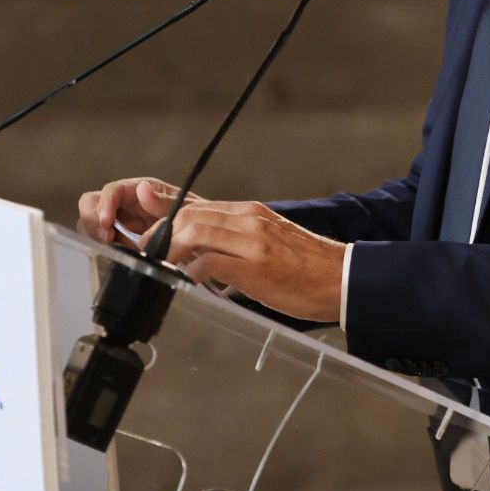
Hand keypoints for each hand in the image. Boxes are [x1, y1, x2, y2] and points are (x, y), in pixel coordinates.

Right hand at [77, 176, 194, 247]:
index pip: (112, 190)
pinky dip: (109, 249)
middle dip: (92, 220)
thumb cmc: (196, 218)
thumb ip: (163, 201)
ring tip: (119, 247)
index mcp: (139, 190)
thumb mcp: (185, 208)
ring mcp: (121, 221)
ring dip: (98, 236)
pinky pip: (103, 242)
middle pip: (91, 203)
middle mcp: (126, 202)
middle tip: (106, 238)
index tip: (106, 222)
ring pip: (93, 223)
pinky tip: (125, 254)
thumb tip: (142, 189)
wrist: (202, 238)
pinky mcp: (121, 239)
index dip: (104, 205)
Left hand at [152, 199, 344, 323]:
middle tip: (147, 256)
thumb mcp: (270, 241)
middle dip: (160, 236)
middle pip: (189, 216)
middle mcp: (249, 221)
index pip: (196, 206)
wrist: (341, 278)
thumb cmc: (307, 266)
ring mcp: (252, 242)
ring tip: (160, 269)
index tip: (150, 237)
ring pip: (194, 234)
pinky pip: (209, 263)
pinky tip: (187, 284)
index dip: (165, 219)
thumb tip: (205, 256)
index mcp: (251, 213)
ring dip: (169, 252)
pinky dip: (190, 273)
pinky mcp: (255, 267)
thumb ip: (238, 240)